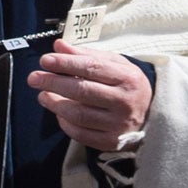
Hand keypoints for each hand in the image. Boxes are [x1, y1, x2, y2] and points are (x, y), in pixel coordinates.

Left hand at [26, 39, 152, 151]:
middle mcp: (124, 101)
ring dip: (55, 104)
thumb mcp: (115, 65)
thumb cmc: (128, 86)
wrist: (152, 116)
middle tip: (34, 78)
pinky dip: (64, 122)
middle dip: (54, 83)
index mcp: (127, 78)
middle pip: (82, 91)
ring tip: (43, 95)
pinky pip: (80, 133)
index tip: (46, 60)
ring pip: (78, 114)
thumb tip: (59, 46)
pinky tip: (58, 112)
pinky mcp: (110, 142)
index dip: (66, 64)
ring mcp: (117, 124)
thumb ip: (87, 55)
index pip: (91, 68)